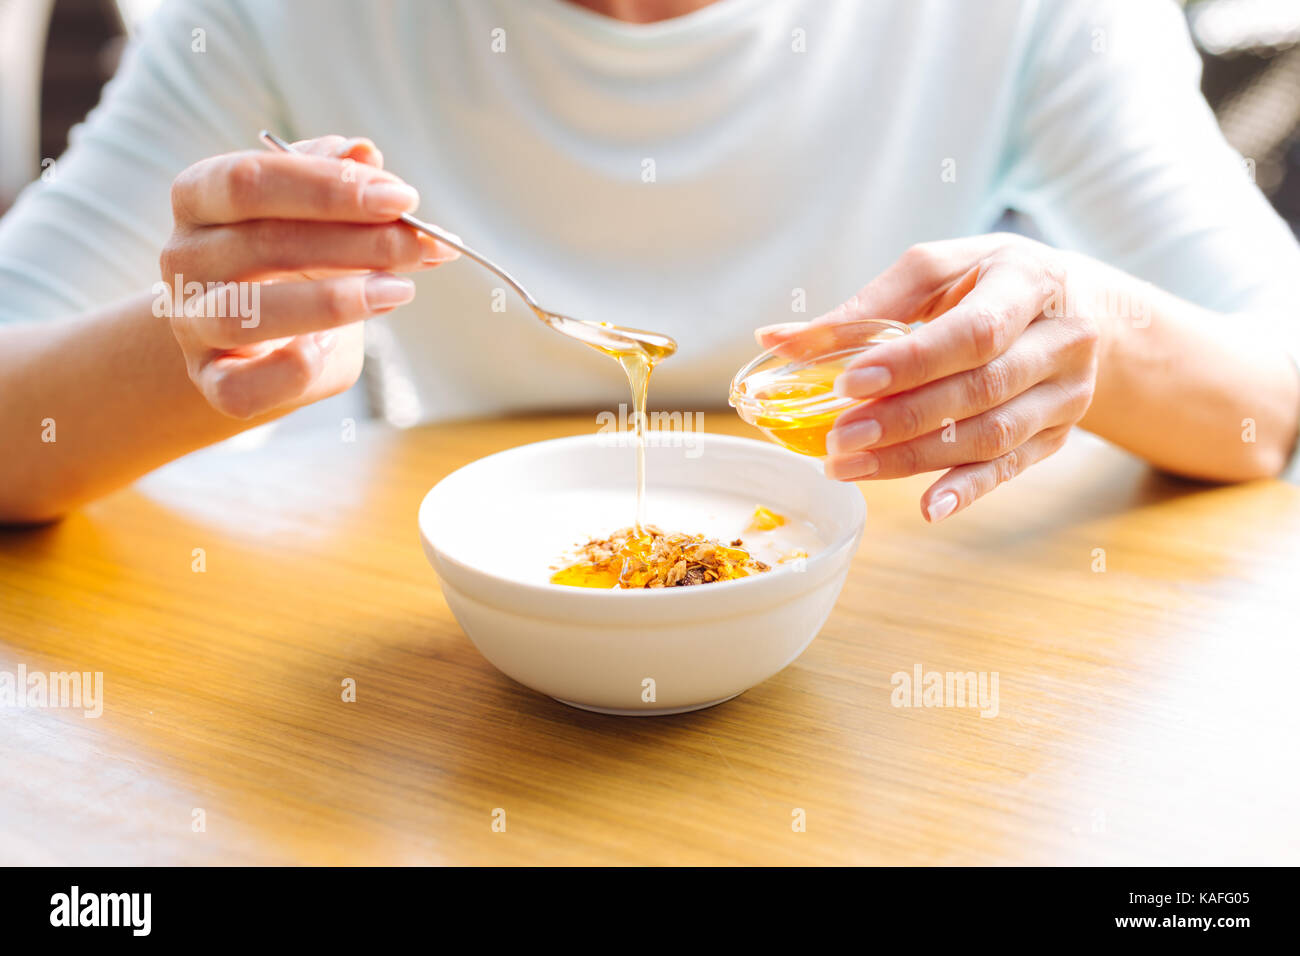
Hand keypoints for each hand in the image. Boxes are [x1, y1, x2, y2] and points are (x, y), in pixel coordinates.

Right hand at [160, 135, 457, 418]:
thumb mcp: (318, 217)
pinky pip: (239, 386)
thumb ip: (337, 185)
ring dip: (332, 301)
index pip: (249, 180)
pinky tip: (335, 347)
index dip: (328, 186)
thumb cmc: (295, 264)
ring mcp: (191, 323)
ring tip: (398, 291)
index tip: (401, 197)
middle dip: (357, 242)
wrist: (260, 338)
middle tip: (422, 245)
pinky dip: (291, 371)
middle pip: (262, 243)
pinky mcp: (212, 381)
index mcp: (200, 198)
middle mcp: (183, 257)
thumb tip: (364, 152)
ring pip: (245, 314)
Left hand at [757, 234, 1103, 521]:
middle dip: (902, 419)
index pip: (973, 332)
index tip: (848, 382)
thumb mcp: (935, 273)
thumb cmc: (989, 281)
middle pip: (979, 390)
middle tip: (836, 438)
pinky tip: (927, 507)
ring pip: (991, 436)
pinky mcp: (1058, 434)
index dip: (911, 362)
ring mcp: (1066, 393)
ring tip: (850, 466)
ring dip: (916, 458)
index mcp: (1029, 282)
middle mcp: (1061, 340)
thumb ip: (862, 308)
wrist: (1079, 307)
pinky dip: (967, 490)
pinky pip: (1011, 468)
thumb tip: (775, 341)